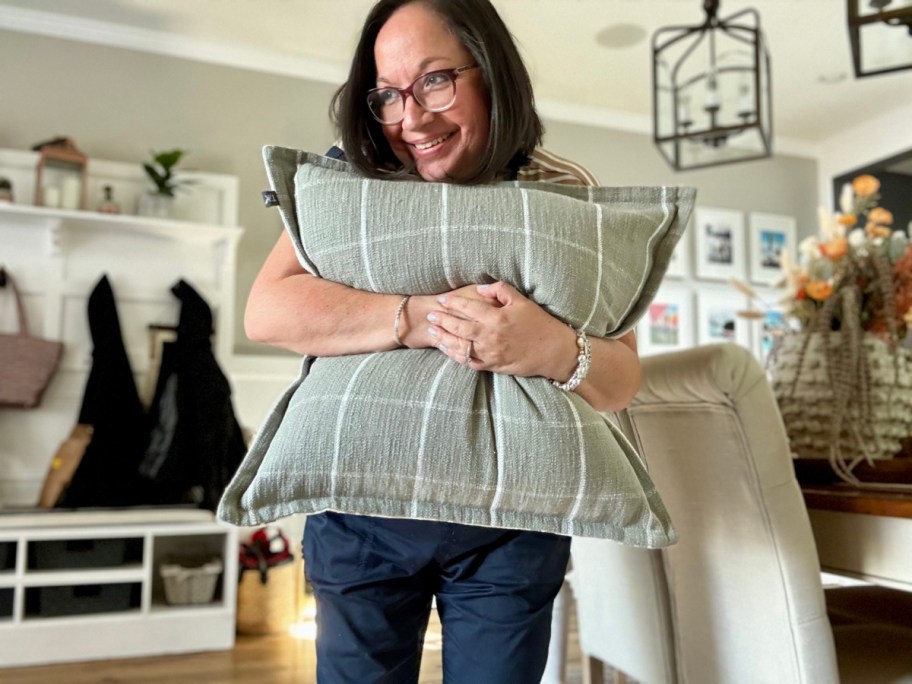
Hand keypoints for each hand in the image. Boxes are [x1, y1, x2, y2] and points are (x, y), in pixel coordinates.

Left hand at [428, 281, 577, 379]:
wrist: (553, 351)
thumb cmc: (539, 324)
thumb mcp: (523, 301)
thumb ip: (500, 290)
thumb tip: (480, 287)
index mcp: (497, 318)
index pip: (468, 307)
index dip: (452, 303)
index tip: (442, 299)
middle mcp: (491, 336)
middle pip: (459, 328)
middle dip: (442, 321)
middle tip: (430, 315)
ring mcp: (490, 353)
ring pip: (460, 346)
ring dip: (444, 338)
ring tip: (432, 331)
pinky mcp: (492, 366)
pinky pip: (468, 362)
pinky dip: (455, 355)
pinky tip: (446, 349)